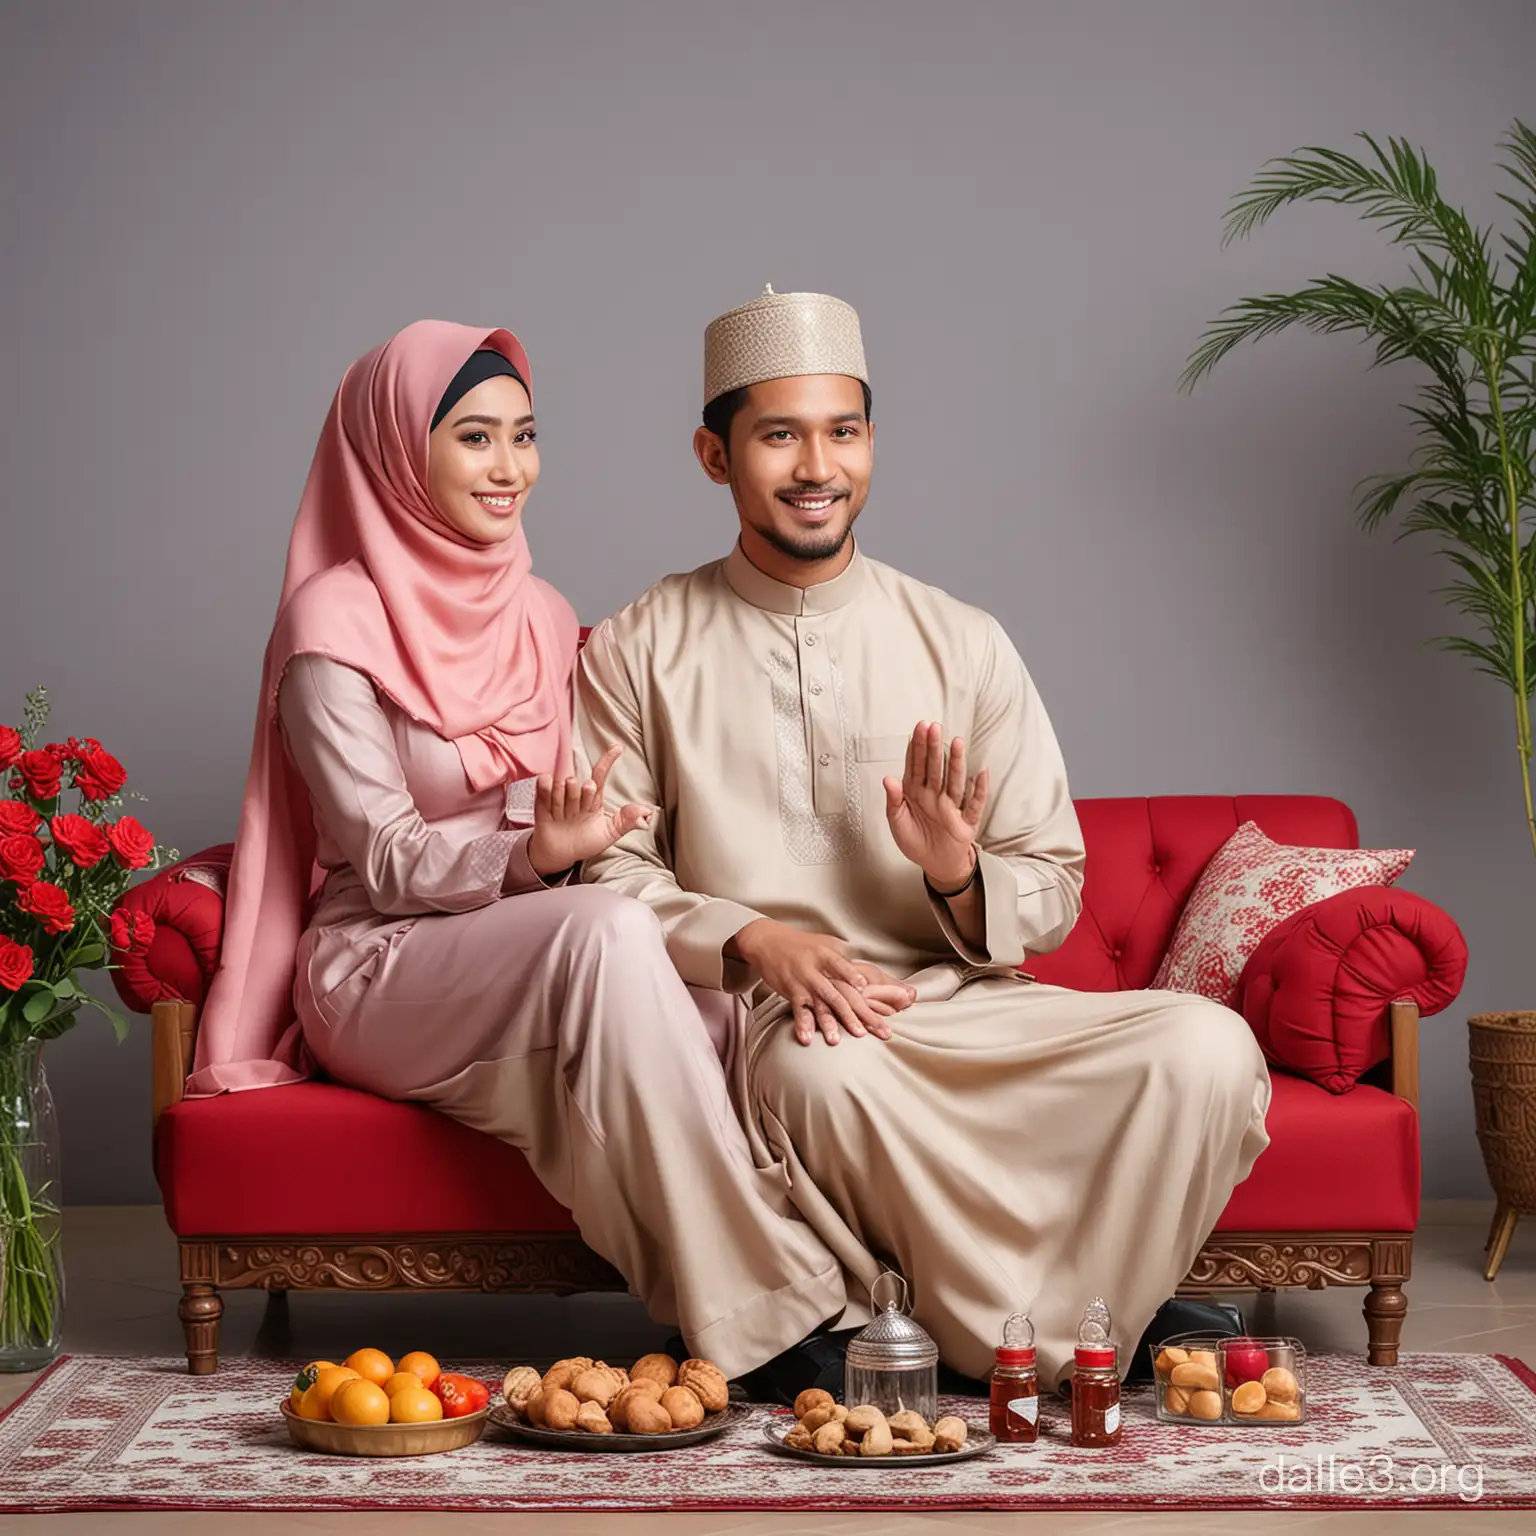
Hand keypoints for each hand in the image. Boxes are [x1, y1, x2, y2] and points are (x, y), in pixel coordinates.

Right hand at [527, 745, 652, 876]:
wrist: (560, 856)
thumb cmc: (585, 842)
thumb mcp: (609, 833)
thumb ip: (626, 822)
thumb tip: (646, 813)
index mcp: (592, 799)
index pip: (600, 775)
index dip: (608, 760)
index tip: (618, 747)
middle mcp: (575, 795)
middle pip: (579, 783)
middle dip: (581, 794)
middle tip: (578, 810)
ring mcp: (558, 799)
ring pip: (562, 786)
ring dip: (564, 800)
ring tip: (563, 814)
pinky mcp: (542, 806)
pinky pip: (543, 789)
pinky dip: (545, 786)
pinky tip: (547, 783)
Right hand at [731, 921, 915, 1045]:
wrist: (769, 942)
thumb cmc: (804, 945)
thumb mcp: (826, 944)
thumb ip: (846, 960)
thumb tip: (869, 977)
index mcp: (827, 954)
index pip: (842, 966)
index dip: (852, 975)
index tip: (865, 987)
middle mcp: (816, 969)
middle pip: (838, 993)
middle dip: (853, 1014)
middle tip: (865, 1032)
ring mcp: (803, 982)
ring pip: (819, 1005)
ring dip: (827, 1023)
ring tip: (836, 1041)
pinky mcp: (791, 991)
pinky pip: (798, 1011)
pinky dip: (802, 1024)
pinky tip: (807, 1039)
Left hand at [883, 721, 988, 889]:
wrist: (934, 864)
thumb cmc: (915, 841)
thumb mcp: (897, 822)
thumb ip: (893, 801)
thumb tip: (887, 779)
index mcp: (916, 792)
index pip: (916, 765)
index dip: (916, 747)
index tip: (919, 728)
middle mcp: (934, 795)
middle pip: (934, 768)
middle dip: (933, 747)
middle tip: (934, 727)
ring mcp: (951, 806)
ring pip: (953, 781)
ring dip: (955, 762)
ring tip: (957, 743)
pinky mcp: (965, 822)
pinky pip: (974, 804)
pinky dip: (978, 790)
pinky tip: (981, 774)